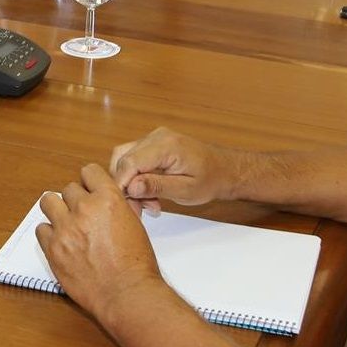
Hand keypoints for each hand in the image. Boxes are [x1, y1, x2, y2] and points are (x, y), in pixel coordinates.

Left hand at [36, 164, 164, 323]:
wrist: (125, 293)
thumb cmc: (136, 264)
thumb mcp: (135, 225)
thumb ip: (120, 207)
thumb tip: (112, 199)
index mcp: (108, 199)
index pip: (89, 171)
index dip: (90, 182)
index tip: (90, 191)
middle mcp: (84, 209)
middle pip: (69, 188)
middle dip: (76, 200)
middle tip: (82, 215)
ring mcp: (65, 228)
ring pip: (48, 202)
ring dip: (57, 210)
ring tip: (66, 224)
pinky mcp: (52, 248)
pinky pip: (41, 229)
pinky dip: (49, 233)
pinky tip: (61, 242)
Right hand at [109, 128, 237, 215]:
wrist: (224, 169)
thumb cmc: (210, 180)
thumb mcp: (186, 190)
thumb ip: (157, 186)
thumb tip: (131, 187)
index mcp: (167, 146)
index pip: (130, 162)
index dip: (122, 185)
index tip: (126, 207)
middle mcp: (157, 137)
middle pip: (123, 161)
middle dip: (127, 188)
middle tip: (141, 209)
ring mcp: (153, 138)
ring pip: (124, 160)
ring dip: (130, 184)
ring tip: (149, 203)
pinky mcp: (152, 144)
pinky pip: (133, 159)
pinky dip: (135, 178)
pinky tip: (148, 193)